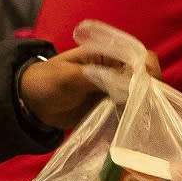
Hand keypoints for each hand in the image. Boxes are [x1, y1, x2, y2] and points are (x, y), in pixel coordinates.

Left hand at [18, 45, 162, 129]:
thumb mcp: (70, 77)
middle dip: (149, 89)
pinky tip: (134, 126)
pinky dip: (132, 117)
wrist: (30, 105)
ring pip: (137, 95)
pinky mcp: (108, 108)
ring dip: (142, 104)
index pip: (137, 55)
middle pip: (142, 77)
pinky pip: (126, 110)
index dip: (148, 67)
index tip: (151, 81)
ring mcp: (112, 90)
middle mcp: (114, 70)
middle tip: (149, 105)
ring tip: (144, 118)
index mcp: (105, 54)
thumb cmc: (46, 82)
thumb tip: (127, 82)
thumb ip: (98, 77)